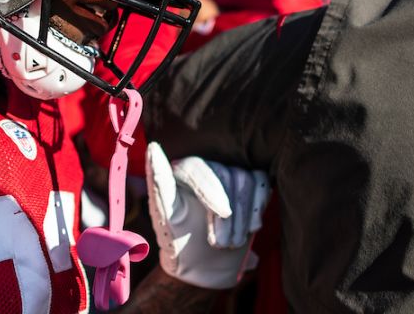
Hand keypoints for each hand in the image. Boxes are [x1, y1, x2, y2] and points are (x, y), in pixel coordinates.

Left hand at [145, 141, 268, 289]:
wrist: (202, 266)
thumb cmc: (177, 242)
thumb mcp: (165, 218)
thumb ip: (159, 184)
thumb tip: (153, 147)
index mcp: (179, 170)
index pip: (196, 167)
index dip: (211, 189)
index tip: (223, 214)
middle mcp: (204, 167)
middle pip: (224, 173)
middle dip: (227, 213)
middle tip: (222, 244)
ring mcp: (228, 174)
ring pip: (244, 178)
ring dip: (243, 214)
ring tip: (233, 242)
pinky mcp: (248, 184)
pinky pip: (260, 181)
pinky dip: (258, 204)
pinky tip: (252, 228)